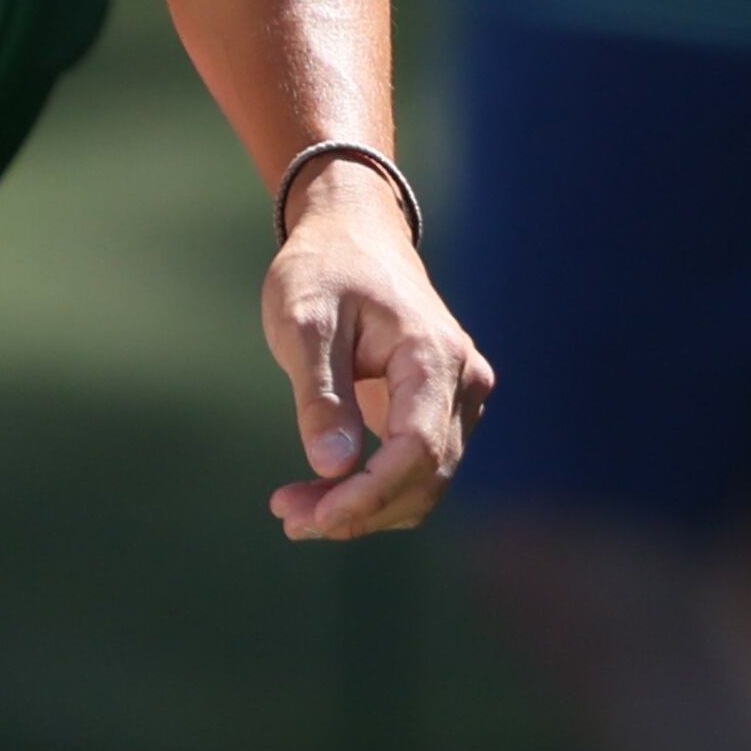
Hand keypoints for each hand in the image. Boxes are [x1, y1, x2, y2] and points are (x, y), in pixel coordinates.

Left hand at [264, 177, 491, 537]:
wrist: (352, 232)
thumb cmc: (323, 268)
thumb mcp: (303, 322)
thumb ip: (320, 394)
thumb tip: (332, 466)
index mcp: (435, 358)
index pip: (418, 451)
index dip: (369, 495)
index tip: (312, 517)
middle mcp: (463, 382)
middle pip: (425, 477)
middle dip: (360, 510)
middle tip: (288, 519)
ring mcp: (458, 397)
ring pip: (425, 481)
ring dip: (366, 508)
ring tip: (294, 511)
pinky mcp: (439, 406)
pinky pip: (417, 465)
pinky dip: (374, 489)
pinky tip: (322, 492)